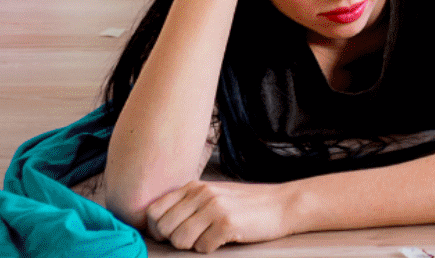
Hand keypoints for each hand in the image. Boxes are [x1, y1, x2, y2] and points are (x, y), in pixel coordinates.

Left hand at [146, 179, 288, 251]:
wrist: (282, 204)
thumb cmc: (245, 204)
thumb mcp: (212, 194)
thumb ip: (187, 203)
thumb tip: (157, 224)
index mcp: (193, 186)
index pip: (153, 211)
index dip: (156, 229)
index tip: (171, 234)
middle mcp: (201, 193)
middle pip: (163, 228)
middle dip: (174, 240)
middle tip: (193, 238)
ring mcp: (214, 207)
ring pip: (179, 240)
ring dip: (192, 246)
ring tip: (208, 238)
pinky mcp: (227, 223)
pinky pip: (202, 247)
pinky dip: (210, 248)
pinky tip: (223, 239)